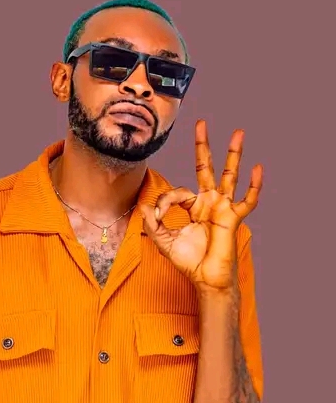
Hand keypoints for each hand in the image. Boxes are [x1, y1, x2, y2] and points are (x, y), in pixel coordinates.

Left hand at [140, 120, 262, 290]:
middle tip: (201, 124)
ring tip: (238, 133)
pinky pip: (247, 201)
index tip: (157, 216)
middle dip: (203, 146)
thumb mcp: (164, 241)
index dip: (164, 201)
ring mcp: (222, 207)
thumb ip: (153, 225)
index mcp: (193, 205)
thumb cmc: (189, 260)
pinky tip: (257, 169)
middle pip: (206, 168)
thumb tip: (145, 206)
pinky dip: (254, 187)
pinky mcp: (232, 218)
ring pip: (228, 176)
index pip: (177, 191)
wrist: (205, 278)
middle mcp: (209, 201)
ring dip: (233, 154)